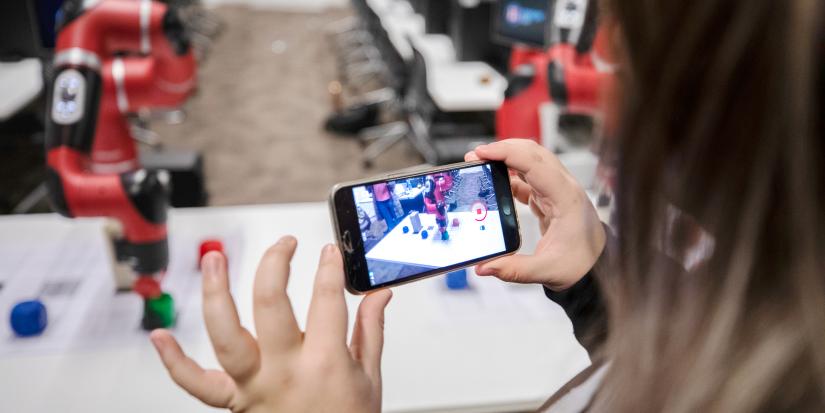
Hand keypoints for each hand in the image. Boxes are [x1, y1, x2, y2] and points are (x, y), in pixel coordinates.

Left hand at [150, 236, 391, 411]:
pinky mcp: (234, 402)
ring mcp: (254, 385)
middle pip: (270, 304)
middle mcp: (284, 371)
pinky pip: (196, 384)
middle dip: (276, 263)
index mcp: (325, 363)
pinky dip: (173, 362)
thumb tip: (378, 295)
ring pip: (225, 334)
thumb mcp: (370, 379)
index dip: (329, 268)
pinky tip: (160, 335)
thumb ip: (371, 331)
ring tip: (215, 260)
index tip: (328, 253)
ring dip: (215, 292)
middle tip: (284, 245)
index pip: (326, 299)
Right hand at [466, 139, 604, 290]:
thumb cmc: (582, 263)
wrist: (599, 266)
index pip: (534, 163)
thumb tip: (485, 267)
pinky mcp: (550, 196)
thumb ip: (514, 270)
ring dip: (506, 158)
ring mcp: (557, 189)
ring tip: (482, 163)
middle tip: (475, 156)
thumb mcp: (548, 271)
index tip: (482, 153)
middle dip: (502, 149)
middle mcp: (563, 187)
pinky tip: (496, 180)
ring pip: (530, 160)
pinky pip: (529, 176)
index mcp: (565, 198)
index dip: (507, 153)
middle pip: (532, 152)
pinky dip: (510, 174)